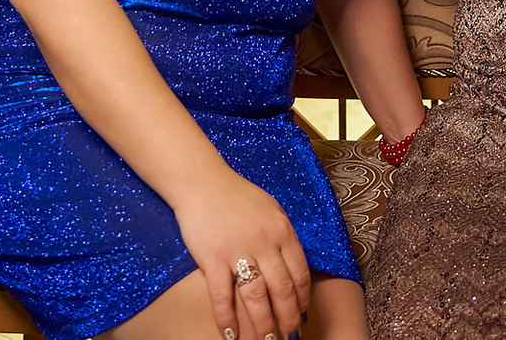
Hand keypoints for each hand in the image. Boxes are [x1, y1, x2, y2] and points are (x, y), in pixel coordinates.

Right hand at [172, 170, 311, 339]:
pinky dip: (226, 318)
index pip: (300, 272)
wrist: (202, 181)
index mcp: (282, 230)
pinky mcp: (212, 258)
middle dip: (288, 317)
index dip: (303, 298)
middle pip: (282, 289)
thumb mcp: (271, 210)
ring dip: (264, 324)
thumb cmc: (237, 196)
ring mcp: (238, 250)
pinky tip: (231, 334)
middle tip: (290, 336)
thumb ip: (283, 236)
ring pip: (256, 297)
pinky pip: (221, 295)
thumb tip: (294, 266)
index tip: (303, 314)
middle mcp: (264, 242)